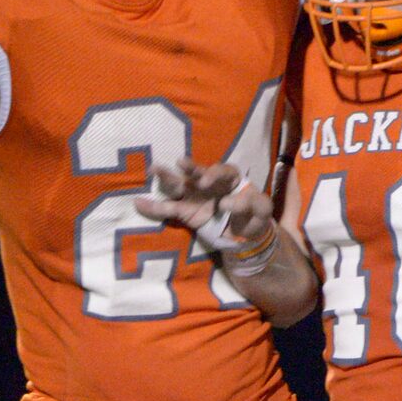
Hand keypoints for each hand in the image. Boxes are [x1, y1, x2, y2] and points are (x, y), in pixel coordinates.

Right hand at [137, 159, 272, 250]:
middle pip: (198, 171)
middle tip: (182, 164)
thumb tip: (228, 204)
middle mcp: (210, 183)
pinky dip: (154, 207)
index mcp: (231, 179)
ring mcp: (196, 196)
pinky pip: (168, 209)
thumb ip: (254, 204)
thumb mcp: (262, 211)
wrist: (246, 237)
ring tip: (154, 169)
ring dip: (167, 177)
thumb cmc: (254, 218)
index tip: (206, 184)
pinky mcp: (186, 212)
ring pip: (180, 185)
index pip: (223, 171)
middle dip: (190, 168)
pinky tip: (138, 203)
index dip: (215, 174)